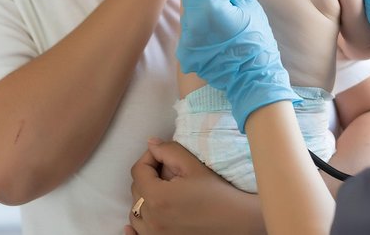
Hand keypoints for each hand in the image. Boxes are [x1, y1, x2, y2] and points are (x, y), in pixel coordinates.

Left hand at [126, 139, 262, 234]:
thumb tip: (151, 144)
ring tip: (163, 191)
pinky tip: (133, 224)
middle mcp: (151, 219)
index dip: (149, 157)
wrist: (236, 221)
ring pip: (134, 212)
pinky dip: (134, 227)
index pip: (139, 170)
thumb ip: (169, 151)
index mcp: (157, 197)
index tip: (163, 155)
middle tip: (169, 171)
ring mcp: (154, 234)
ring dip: (143, 198)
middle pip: (136, 190)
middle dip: (148, 176)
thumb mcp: (194, 166)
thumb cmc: (217, 193)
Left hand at [176, 0, 300, 131]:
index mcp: (210, 4)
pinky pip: (188, 30)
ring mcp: (186, 37)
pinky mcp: (185, 51)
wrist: (253, 78)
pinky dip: (199, 28)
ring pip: (188, 10)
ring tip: (219, 17)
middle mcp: (192, 19)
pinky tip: (214, 34)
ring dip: (200, 8)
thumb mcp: (249, 7)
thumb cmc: (256, 40)